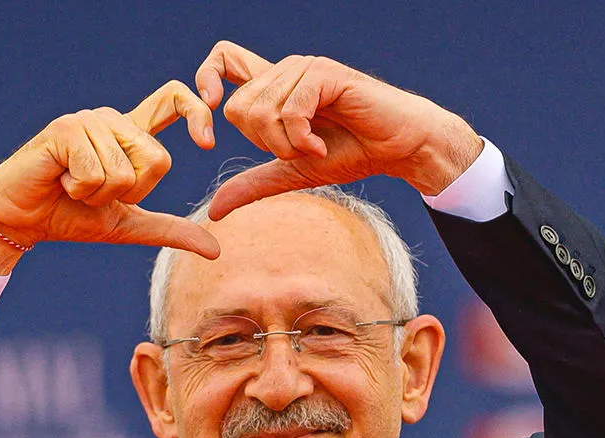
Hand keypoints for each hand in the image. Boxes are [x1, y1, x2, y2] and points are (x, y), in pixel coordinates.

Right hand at [0, 81, 219, 274]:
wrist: (21, 220)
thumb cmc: (70, 217)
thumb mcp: (129, 226)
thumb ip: (170, 230)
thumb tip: (216, 250)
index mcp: (130, 133)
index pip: (173, 100)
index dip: (197, 112)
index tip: (207, 142)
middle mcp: (112, 119)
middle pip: (158, 158)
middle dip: (130, 192)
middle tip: (95, 192)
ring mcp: (88, 120)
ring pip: (124, 171)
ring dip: (98, 195)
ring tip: (73, 186)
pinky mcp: (66, 129)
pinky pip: (96, 172)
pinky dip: (79, 190)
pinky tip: (59, 181)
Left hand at [194, 41, 483, 219]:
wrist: (397, 148)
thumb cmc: (351, 154)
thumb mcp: (292, 173)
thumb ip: (253, 185)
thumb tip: (214, 210)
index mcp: (274, 87)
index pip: (223, 60)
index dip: (207, 79)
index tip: (211, 111)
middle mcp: (285, 71)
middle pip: (238, 106)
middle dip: (264, 143)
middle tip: (297, 149)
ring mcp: (304, 69)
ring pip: (263, 112)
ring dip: (287, 145)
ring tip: (314, 146)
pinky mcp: (324, 74)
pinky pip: (290, 111)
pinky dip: (302, 140)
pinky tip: (321, 145)